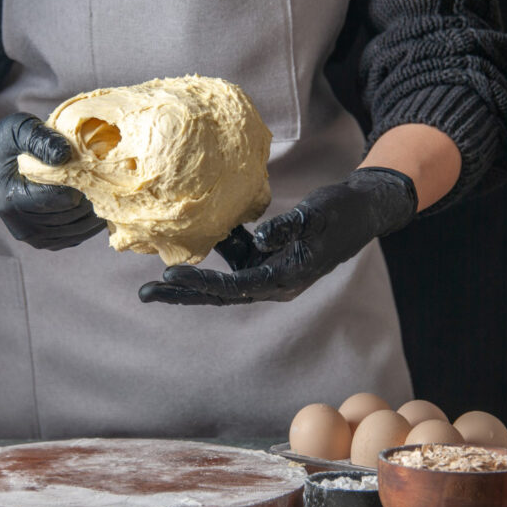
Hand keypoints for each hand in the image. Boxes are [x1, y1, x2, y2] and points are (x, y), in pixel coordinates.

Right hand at [0, 111, 104, 248]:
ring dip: (94, 209)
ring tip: (95, 185)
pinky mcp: (44, 242)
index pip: (63, 198)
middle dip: (90, 194)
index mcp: (12, 199)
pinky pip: (77, 236)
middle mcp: (22, 225)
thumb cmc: (6, 143)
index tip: (89, 164)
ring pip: (80, 229)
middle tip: (97, 173)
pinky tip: (90, 201)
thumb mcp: (19, 130)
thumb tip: (65, 155)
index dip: (83, 181)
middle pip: (73, 215)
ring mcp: (33, 238)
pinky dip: (89, 221)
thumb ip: (41, 140)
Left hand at [137, 167, 416, 304]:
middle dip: (182, 295)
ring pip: (221, 283)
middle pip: (220, 294)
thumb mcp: (316, 215)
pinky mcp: (264, 259)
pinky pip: (231, 261)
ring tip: (152, 284)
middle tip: (144, 294)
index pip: (236, 287)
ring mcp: (267, 273)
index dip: (202, 284)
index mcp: (285, 279)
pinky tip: (182, 247)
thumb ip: (288, 228)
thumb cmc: (340, 212)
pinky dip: (208, 258)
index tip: (170, 277)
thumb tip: (259, 240)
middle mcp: (273, 283)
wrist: (362, 211)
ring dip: (188, 283)